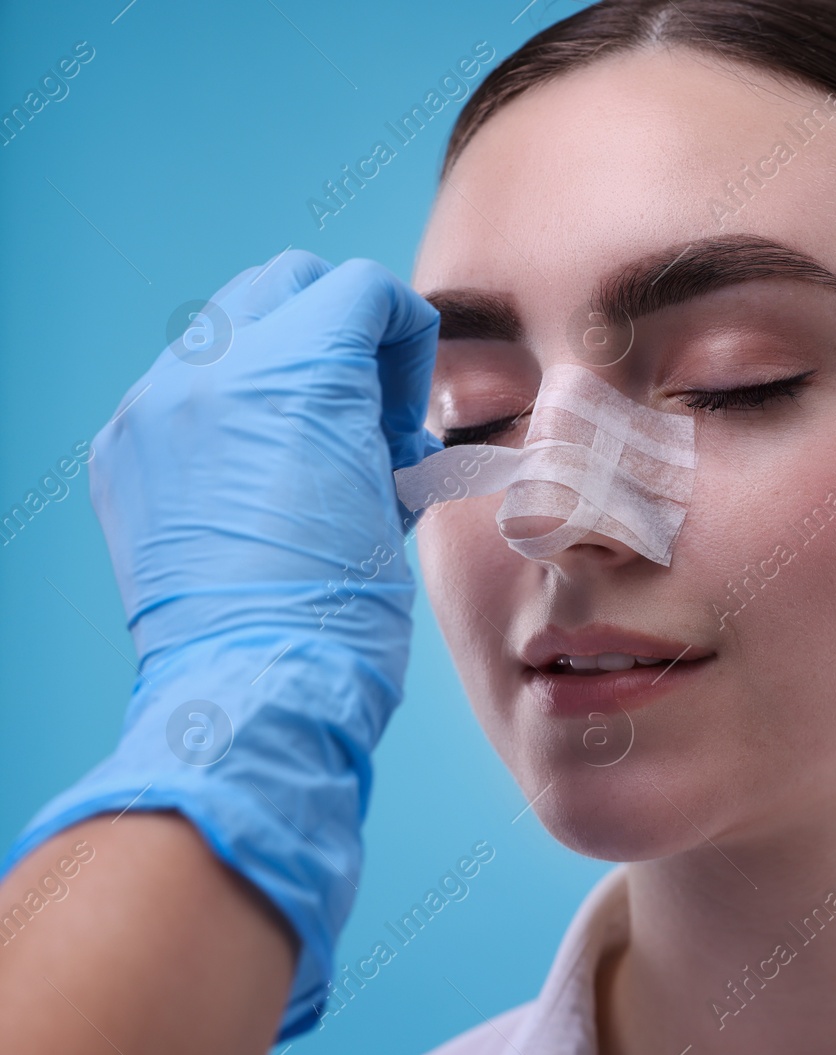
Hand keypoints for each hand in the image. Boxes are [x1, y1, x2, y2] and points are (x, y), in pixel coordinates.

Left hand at [2, 252, 439, 1038]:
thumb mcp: (390, 485)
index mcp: (293, 372)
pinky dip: (229, 414)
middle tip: (369, 410)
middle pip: (287, 287)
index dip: (404, 337)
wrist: (259, 686)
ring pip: (228, 333)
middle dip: (340, 334)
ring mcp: (156, 412)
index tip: (410, 402)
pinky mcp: (127, 455)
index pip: (359, 289)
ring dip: (283, 368)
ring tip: (315, 449)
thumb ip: (378, 411)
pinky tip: (262, 481)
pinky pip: (183, 394)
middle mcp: (209, 373)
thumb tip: (372, 397)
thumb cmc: (342, 604)